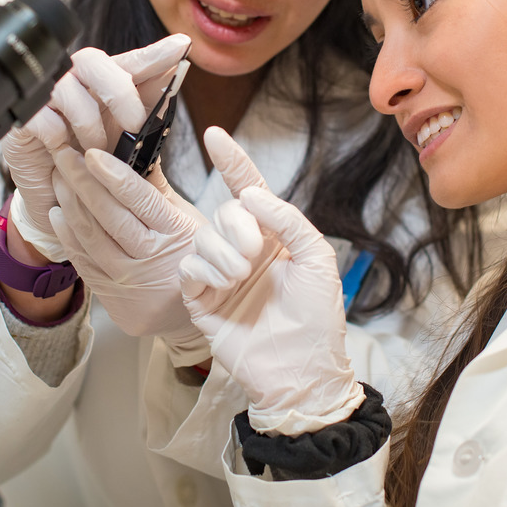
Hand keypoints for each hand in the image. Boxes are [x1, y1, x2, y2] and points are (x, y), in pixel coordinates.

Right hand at [3, 34, 190, 260]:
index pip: (133, 60)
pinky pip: (42, 116)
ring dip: (90, 125)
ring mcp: (47, 98)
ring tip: (97, 151)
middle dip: (119, 93)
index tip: (182, 45)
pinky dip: (59, 136)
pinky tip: (64, 150)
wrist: (59, 197)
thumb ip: (150, 111)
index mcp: (106, 83)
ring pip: (68, 89)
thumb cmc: (97, 163)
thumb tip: (178, 77)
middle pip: (94, 61)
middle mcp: (76, 82)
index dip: (156, 53)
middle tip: (134, 125)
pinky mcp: (24, 120)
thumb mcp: (131, 143)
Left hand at [48, 127, 269, 363]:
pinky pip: (84, 263)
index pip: (141, 200)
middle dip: (83, 182)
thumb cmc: (194, 259)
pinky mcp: (112, 298)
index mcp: (176, 234)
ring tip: (58, 178)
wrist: (191, 318)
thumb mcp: (190, 221)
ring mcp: (129, 282)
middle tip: (64, 156)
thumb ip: (161, 190)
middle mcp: (151, 260)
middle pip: (110, 217)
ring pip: (91, 238)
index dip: (114, 176)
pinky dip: (68, 236)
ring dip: (70, 205)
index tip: (92, 154)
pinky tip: (58, 214)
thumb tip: (142, 150)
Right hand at [180, 130, 364, 435]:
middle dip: (237, 226)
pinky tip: (222, 288)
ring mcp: (220, 274)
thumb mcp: (317, 260)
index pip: (248, 191)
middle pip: (223, 213)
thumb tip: (250, 194)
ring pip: (203, 238)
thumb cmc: (316, 318)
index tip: (214, 135)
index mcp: (273, 238)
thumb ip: (288, 220)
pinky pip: (189, 268)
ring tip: (241, 278)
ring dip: (223, 252)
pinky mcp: (200, 299)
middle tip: (255, 254)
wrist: (301, 371)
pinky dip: (204, 271)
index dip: (233, 162)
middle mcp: (244, 250)